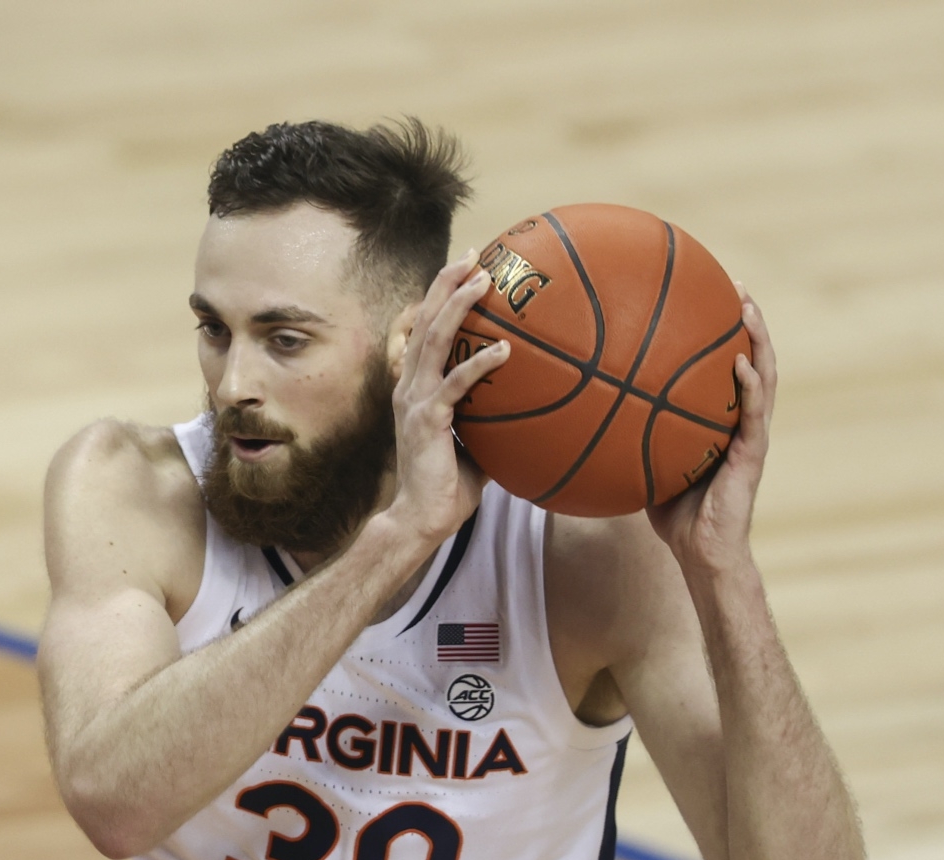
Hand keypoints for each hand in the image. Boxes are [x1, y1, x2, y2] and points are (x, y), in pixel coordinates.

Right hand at [384, 252, 508, 541]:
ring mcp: (414, 402)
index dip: (441, 296)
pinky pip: (454, 386)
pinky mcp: (427, 422)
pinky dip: (478, 364)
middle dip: (446, 284)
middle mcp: (409, 387)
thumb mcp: (475, 442)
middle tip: (474, 255)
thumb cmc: (448, 486)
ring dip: (457, 306)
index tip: (467, 267)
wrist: (420, 520)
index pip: (424, 330)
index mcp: (415, 387)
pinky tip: (505, 350)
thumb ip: (492, 418)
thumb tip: (534, 405)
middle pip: (423, 321)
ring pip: (433, 341)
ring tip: (482, 280)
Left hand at [647, 285, 773, 571]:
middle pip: (749, 358)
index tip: (706, 294)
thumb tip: (577, 409)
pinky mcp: (753, 454)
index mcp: (718, 418)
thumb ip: (623, 433)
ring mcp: (750, 435)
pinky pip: (754, 415)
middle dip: (746, 320)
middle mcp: (739, 419)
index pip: (723, 365)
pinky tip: (741, 364)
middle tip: (733, 284)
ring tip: (748, 307)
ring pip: (763, 376)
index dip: (719, 331)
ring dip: (758, 339)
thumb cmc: (671, 511)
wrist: (701, 550)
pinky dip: (750, 386)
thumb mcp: (641, 462)